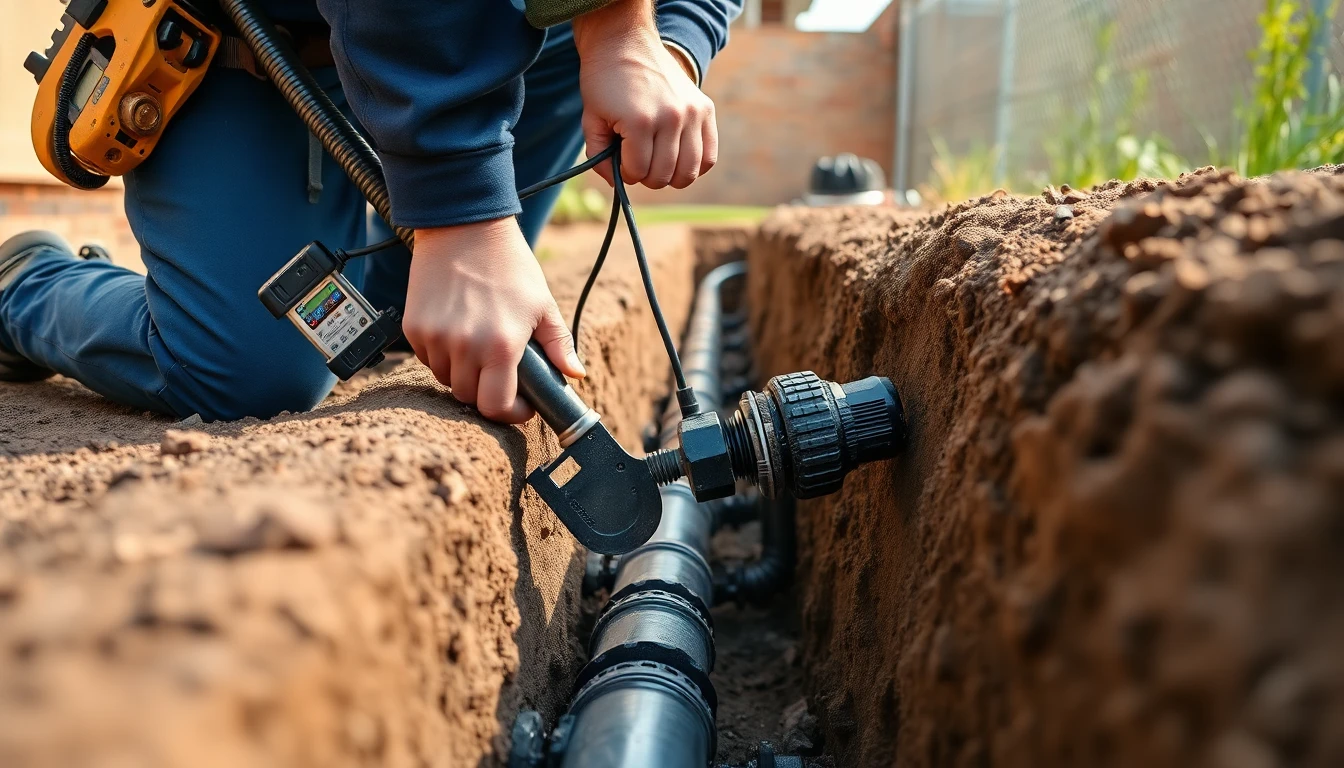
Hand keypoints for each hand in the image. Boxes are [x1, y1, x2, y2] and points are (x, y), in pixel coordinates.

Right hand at [403, 218, 584, 422]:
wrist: (464, 228)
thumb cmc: (509, 264)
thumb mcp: (543, 304)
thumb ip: (559, 345)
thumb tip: (576, 374)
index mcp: (501, 345)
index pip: (496, 407)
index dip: (510, 413)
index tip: (519, 405)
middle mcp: (464, 346)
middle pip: (469, 397)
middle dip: (487, 392)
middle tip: (501, 373)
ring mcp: (435, 338)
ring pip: (447, 380)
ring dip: (463, 374)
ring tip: (478, 349)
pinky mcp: (414, 328)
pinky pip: (427, 359)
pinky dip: (441, 356)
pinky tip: (456, 333)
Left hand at [572, 0, 717, 189]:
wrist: (624, 43)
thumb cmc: (604, 82)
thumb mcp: (590, 119)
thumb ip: (599, 156)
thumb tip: (618, 185)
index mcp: (640, 121)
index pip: (638, 172)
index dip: (625, 171)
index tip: (620, 156)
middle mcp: (671, 117)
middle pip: (663, 176)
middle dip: (646, 175)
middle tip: (637, 158)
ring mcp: (692, 113)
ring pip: (688, 172)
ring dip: (669, 174)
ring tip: (657, 159)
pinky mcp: (705, 109)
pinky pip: (709, 157)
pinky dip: (694, 166)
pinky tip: (678, 157)